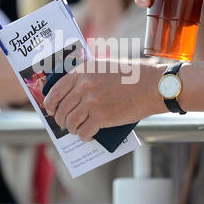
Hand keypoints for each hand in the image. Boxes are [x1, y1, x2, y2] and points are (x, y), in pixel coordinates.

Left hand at [43, 60, 166, 141]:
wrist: (153, 85)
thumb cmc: (132, 76)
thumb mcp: (105, 67)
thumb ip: (87, 76)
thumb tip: (72, 94)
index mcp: (83, 71)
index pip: (56, 90)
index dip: (50, 103)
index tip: (51, 110)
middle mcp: (84, 85)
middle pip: (61, 109)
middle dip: (61, 120)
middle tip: (65, 124)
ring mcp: (92, 102)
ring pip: (70, 122)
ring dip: (72, 129)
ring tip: (78, 130)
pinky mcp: (102, 117)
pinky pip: (84, 131)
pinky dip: (84, 136)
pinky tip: (88, 135)